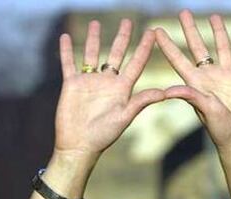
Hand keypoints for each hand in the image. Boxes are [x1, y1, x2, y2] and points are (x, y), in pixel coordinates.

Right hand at [54, 19, 164, 160]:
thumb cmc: (104, 135)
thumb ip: (141, 101)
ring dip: (93, 39)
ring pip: (92, 55)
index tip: (152, 32)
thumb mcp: (125, 117)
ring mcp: (89, 82)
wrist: (79, 145)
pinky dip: (66, 50)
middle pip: (116, 55)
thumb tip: (165, 93)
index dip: (144, 48)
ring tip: (95, 23)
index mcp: (122, 89)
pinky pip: (69, 63)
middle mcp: (107, 83)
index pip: (136, 63)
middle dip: (122, 38)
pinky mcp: (72, 84)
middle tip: (128, 21)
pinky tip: (65, 37)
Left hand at [155, 10, 230, 152]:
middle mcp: (210, 77)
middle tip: (183, 12)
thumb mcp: (204, 111)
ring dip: (218, 33)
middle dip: (190, 30)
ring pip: (222, 48)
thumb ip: (189, 97)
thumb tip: (167, 90)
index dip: (167, 45)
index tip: (156, 30)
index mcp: (196, 83)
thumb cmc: (220, 129)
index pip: (178, 60)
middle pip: (198, 48)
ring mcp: (228, 77)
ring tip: (213, 16)